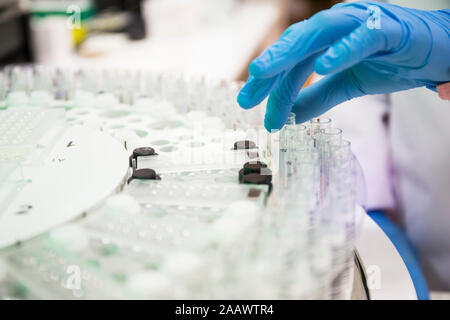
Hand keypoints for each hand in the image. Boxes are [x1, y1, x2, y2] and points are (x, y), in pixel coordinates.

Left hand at [237, 1, 449, 130]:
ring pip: (319, 33)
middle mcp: (339, 26)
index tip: (252, 108)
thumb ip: (320, 98)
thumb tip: (291, 117)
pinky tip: (323, 65)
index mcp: (327, 40)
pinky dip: (343, 49)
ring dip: (289, 51)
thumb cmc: (394, 61)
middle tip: (246, 95)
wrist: (441, 51)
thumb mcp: (349, 85)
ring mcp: (362, 22)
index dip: (271, 85)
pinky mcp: (390, 29)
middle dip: (268, 69)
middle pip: (295, 45)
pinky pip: (364, 36)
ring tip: (263, 71)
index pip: (292, 62)